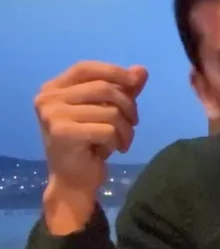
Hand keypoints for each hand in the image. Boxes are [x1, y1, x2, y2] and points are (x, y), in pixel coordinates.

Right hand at [35, 61, 145, 199]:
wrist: (74, 180)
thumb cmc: (90, 144)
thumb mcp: (107, 112)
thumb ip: (123, 90)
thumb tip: (141, 70)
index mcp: (53, 88)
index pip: (86, 68)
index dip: (114, 71)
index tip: (136, 82)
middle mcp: (48, 98)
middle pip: (103, 88)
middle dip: (128, 106)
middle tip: (133, 124)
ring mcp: (52, 115)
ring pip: (109, 111)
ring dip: (126, 129)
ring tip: (122, 141)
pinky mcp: (62, 133)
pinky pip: (107, 129)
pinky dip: (118, 140)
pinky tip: (113, 150)